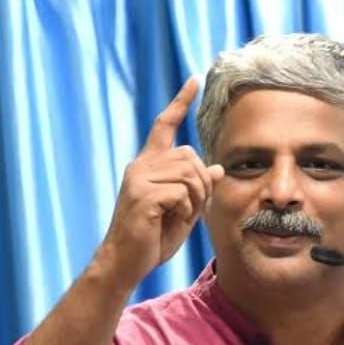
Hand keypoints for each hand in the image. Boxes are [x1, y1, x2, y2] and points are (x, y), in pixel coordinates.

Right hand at [96, 78, 224, 291]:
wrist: (126, 262)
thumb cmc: (151, 238)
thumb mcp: (182, 210)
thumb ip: (197, 188)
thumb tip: (217, 167)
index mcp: (148, 165)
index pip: (164, 126)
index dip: (180, 103)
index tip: (193, 82)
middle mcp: (141, 166)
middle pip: (190, 156)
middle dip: (201, 184)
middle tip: (190, 208)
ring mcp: (139, 178)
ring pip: (189, 174)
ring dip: (195, 199)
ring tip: (178, 216)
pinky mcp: (142, 194)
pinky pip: (182, 193)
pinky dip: (185, 211)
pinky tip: (169, 221)